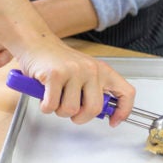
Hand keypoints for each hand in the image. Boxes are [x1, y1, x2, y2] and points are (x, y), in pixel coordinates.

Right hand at [18, 38, 134, 126]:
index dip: (123, 111)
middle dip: (80, 117)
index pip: (126, 92)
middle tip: (71, 110)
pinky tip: (44, 95)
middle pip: (94, 109)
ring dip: (58, 110)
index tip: (114, 121)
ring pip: (70, 110)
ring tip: (55, 96)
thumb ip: (95, 90)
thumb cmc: (58, 60)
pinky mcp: (55, 74)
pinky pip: (51, 106)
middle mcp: (91, 69)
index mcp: (102, 70)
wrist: (36, 42)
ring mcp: (73, 71)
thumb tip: (105, 113)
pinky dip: (45, 106)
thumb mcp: (84, 72)